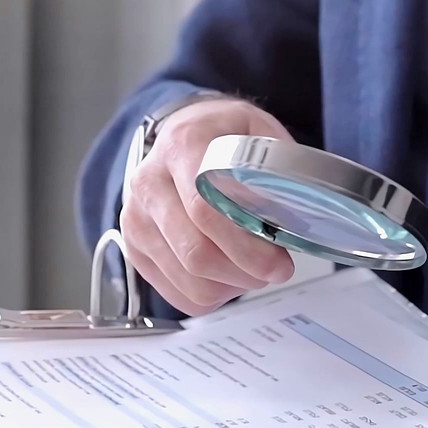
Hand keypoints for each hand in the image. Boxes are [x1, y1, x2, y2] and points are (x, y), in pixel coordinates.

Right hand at [120, 97, 296, 314]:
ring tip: (252, 270)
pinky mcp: (135, 249)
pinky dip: (213, 295)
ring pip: (190, 280)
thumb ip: (275, 168)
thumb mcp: (258, 132)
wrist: (181, 135)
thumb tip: (292, 217)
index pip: (204, 209)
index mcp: (181, 146)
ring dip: (231, 286)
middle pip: (196, 252)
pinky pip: (179, 295)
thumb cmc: (224, 137)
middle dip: (244, 272)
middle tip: (275, 270)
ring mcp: (136, 219)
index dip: (245, 246)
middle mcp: (149, 183)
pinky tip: (228, 275)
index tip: (278, 262)